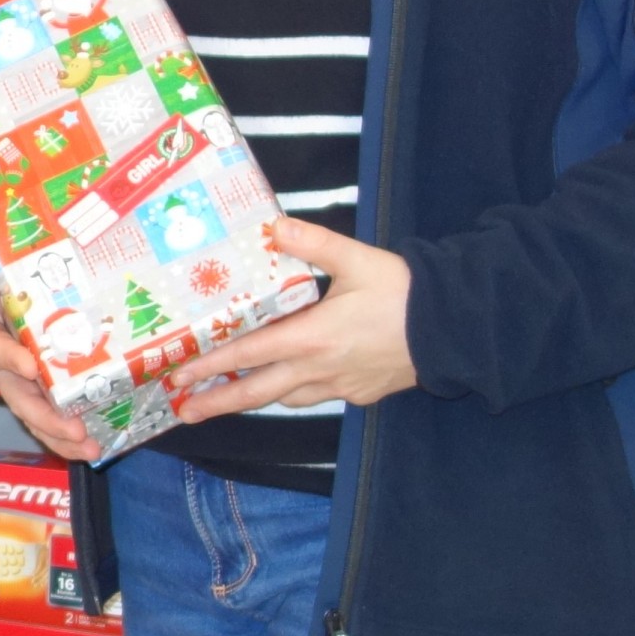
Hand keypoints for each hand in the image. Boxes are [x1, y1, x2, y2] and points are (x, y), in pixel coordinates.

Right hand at [0, 242, 96, 458]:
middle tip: (75, 431)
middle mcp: (0, 368)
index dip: (10, 359)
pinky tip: (96, 446)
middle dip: (47, 418)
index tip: (28, 366)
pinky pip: (50, 415)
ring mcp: (18, 381)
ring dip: (62, 436)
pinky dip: (68, 434)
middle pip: (21, 399)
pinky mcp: (35, 387)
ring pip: (37, 415)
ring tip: (91, 451)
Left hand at [167, 215, 416, 421]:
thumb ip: (315, 243)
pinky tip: (285, 386)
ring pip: (284, 398)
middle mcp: (319, 369)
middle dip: (217, 402)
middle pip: (257, 392)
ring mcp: (339, 386)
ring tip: (225, 399)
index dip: (211, 367)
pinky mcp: (359, 394)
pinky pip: (315, 398)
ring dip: (253, 400)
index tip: (179, 376)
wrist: (455, 329)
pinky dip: (292, 394)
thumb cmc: (406, 294)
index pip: (248, 356)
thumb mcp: (359, 260)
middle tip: (184, 409)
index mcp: (312, 337)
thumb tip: (274, 226)